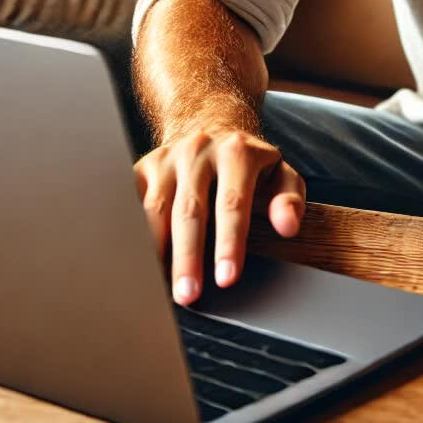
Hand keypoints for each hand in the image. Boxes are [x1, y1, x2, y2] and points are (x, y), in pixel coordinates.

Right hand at [134, 128, 305, 303]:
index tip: (227, 279)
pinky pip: (133, 206)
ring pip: (155, 209)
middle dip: (188, 256)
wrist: (210, 126)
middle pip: (189, 210)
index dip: (229, 243)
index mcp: (236, 152)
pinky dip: (134, 237)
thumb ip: (289, 200)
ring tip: (161, 291)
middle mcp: (198, 151)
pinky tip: (139, 266)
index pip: (232, 203)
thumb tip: (288, 227)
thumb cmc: (249, 165)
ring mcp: (166, 159)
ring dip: (157, 253)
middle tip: (189, 296)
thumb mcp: (280, 175)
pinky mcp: (143, 169)